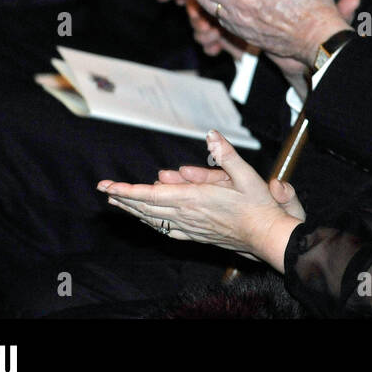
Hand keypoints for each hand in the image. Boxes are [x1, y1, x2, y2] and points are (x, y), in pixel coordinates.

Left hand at [98, 130, 302, 269]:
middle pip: (146, 208)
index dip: (127, 190)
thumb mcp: (247, 175)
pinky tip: (147, 222)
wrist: (266, 235)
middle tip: (104, 190)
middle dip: (123, 198)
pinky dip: (152, 223)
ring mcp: (190, 228)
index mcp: (195, 198)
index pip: (152, 195)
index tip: (108, 186)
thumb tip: (211, 135)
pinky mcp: (196, 236)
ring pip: (154, 219)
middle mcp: (187, 215)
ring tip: (117, 202)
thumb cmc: (258, 205)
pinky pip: (166, 230)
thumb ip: (227, 155)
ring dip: (133, 210)